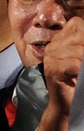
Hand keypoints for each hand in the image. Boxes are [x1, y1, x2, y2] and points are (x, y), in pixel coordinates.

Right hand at [35, 16, 83, 130]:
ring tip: (83, 72)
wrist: (69, 106)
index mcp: (60, 40)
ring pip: (79, 51)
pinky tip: (79, 77)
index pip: (77, 23)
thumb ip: (82, 48)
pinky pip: (74, 64)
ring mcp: (51, 58)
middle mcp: (53, 46)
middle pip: (80, 36)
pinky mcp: (52, 70)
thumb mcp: (82, 60)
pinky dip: (82, 70)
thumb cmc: (79, 82)